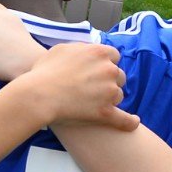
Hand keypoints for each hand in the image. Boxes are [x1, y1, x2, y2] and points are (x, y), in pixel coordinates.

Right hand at [18, 43, 134, 129]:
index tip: (96, 71)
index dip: (105, 64)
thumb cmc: (44, 73)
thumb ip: (79, 48)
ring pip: (118, 95)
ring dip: (109, 99)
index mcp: (99, 52)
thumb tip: (86, 50)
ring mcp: (109, 92)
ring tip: (90, 103)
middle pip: (119, 76)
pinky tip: (133, 122)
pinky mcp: (106, 112)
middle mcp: (109, 70)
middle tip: (91, 88)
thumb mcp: (60, 50)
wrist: (38, 95)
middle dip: (109, 81)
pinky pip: (124, 119)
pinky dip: (129, 122)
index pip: (113, 56)